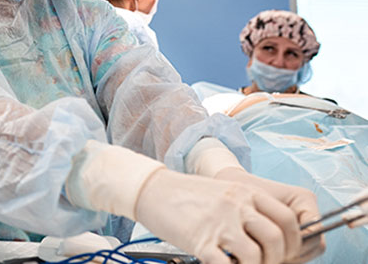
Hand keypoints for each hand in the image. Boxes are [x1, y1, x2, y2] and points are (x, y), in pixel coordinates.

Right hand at [134, 169, 304, 263]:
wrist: (151, 189)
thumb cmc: (187, 194)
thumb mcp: (225, 193)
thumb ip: (249, 209)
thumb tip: (274, 237)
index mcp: (246, 191)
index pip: (287, 219)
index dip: (294, 241)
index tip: (287, 252)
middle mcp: (237, 205)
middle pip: (276, 239)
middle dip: (278, 259)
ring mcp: (219, 222)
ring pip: (256, 256)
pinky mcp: (201, 240)